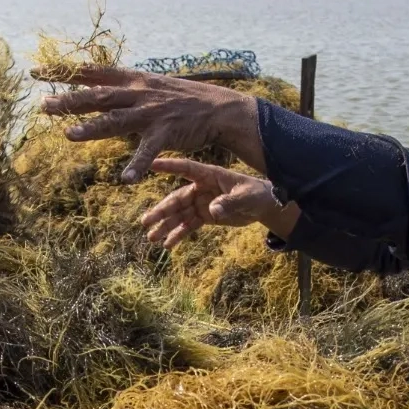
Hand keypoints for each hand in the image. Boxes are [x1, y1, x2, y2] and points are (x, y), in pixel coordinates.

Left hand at [36, 64, 264, 182]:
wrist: (219, 107)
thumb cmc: (182, 99)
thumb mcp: (151, 86)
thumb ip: (124, 89)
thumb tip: (96, 87)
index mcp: (132, 81)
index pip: (92, 73)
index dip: (63, 72)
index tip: (36, 71)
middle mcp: (138, 94)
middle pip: (97, 97)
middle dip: (69, 101)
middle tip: (43, 105)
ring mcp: (151, 113)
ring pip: (116, 120)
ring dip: (92, 128)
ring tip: (69, 136)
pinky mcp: (166, 133)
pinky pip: (148, 152)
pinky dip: (137, 166)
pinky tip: (125, 179)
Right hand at [139, 158, 299, 247]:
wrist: (263, 205)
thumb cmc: (257, 194)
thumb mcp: (247, 197)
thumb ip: (230, 202)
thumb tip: (212, 211)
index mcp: (209, 175)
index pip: (186, 169)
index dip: (169, 167)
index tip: (150, 164)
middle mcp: (201, 188)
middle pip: (177, 199)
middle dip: (161, 211)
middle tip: (145, 221)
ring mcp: (202, 202)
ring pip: (179, 214)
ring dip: (165, 225)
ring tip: (151, 237)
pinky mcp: (206, 215)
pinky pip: (189, 225)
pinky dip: (178, 234)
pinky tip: (167, 244)